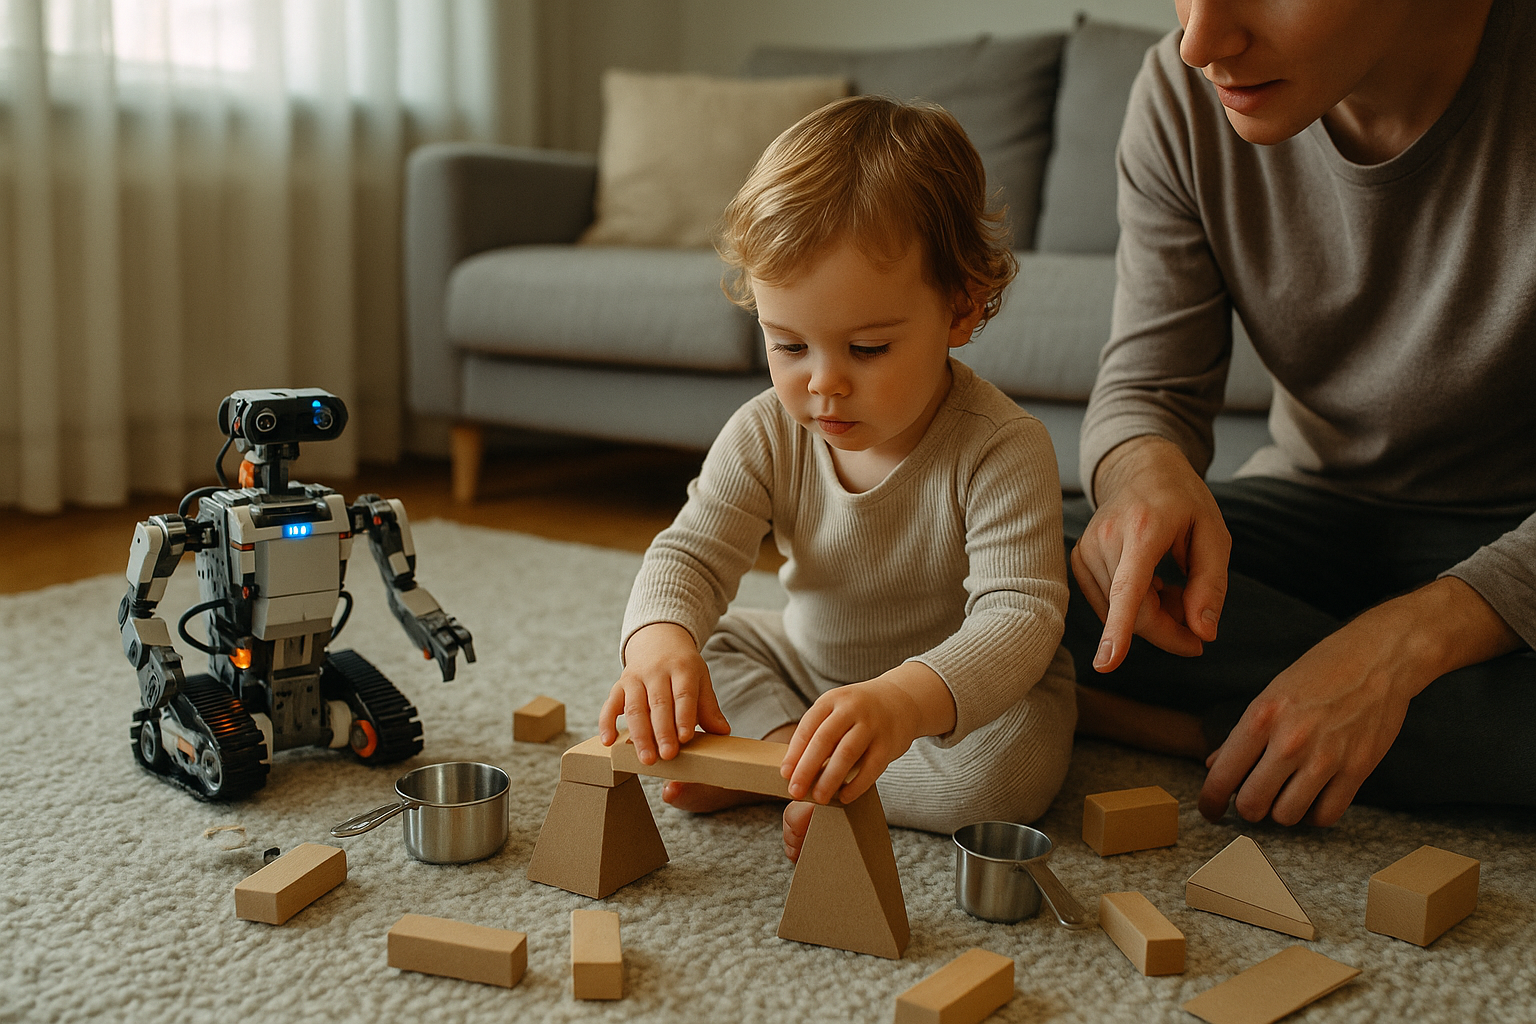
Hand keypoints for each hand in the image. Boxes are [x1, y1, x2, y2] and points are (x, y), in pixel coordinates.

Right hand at [599, 623, 729, 762]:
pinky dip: (606, 723)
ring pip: (635, 708)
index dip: (684, 717)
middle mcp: (656, 672)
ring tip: (646, 759)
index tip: (686, 739)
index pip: (683, 694)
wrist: (658, 640)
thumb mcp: (700, 679)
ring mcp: (635, 678)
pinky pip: (610, 705)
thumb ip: (709, 707)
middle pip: (658, 704)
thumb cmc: (683, 667)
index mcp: (682, 668)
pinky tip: (608, 742)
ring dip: (639, 735)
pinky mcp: (619, 685)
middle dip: (662, 732)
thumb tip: (723, 732)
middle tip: (668, 756)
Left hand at [781, 662, 955, 804]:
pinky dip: (857, 784)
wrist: (902, 699)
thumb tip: (796, 770)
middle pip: (824, 740)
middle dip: (807, 768)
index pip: (808, 726)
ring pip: (847, 753)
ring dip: (830, 778)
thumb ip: (820, 732)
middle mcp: (851, 709)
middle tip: (795, 791)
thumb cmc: (860, 712)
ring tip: (819, 798)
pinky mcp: (889, 742)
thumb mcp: (838, 709)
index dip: (795, 752)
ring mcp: (872, 724)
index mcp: (832, 699)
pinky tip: (845, 796)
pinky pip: (871, 767)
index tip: (785, 774)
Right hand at [1072, 436, 1229, 670]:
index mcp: (1143, 529)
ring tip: (1173, 591)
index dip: (1119, 630)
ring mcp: (1085, 549)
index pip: (1128, 589)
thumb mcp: (1214, 535)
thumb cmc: (1184, 502)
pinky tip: (1151, 586)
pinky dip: (1132, 608)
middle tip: (1197, 627)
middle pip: (1132, 613)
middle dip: (1167, 631)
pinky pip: (1107, 604)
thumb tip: (1203, 633)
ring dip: (1151, 617)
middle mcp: (1106, 539)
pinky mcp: (1077, 559)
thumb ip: (1211, 585)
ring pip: (1119, 613)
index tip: (1108, 663)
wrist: (1140, 470)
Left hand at [1199, 577, 1521, 825]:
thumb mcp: (1271, 694)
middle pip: (1253, 805)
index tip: (1211, 810)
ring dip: (1281, 812)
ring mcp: (1326, 758)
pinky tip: (1312, 798)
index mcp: (1261, 717)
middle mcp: (1290, 741)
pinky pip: (1326, 815)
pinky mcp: (1357, 770)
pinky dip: (1314, 814)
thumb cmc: (1320, 672)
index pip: (1223, 775)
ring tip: (1284, 795)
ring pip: (1287, 817)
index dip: (1210, 801)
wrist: (1378, 659)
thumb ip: (1242, 734)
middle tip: (1252, 799)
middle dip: (1246, 808)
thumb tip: (1215, 766)